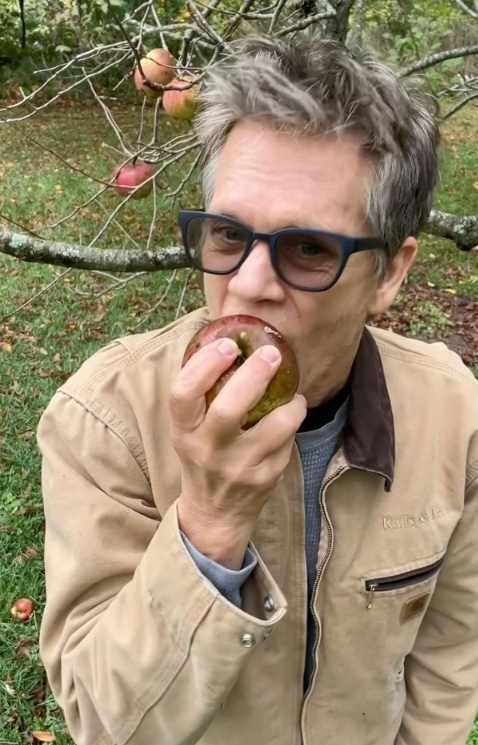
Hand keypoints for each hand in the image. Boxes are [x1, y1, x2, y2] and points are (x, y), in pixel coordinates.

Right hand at [169, 336, 306, 567]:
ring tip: (293, 394)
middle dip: (254, 376)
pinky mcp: (265, 478)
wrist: (215, 512)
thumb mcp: (190, 429)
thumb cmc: (203, 455)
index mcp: (183, 430)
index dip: (204, 365)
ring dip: (291, 404)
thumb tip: (233, 340)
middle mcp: (207, 449)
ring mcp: (238, 467)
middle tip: (271, 354)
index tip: (227, 345)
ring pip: (273, 427)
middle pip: (229, 409)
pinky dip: (293, 423)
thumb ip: (202, 394)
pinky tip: (290, 418)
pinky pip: (288, 441)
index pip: (183, 394)